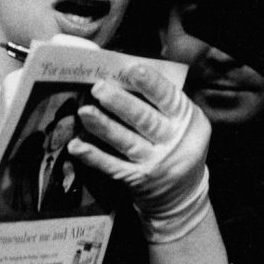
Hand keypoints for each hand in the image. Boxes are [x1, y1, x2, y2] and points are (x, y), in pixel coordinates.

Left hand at [69, 65, 211, 241]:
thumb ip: (165, 102)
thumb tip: (126, 76)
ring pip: (127, 142)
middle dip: (121, 103)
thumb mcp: (185, 121)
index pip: (169, 99)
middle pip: (145, 120)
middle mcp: (172, 142)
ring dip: (104, 126)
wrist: (182, 195)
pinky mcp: (136, 179)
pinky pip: (112, 166)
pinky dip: (94, 156)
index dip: (151, 84)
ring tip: (85, 112)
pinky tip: (77, 146)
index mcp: (186, 121)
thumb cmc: (179, 145)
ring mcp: (154, 163)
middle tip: (99, 87)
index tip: (132, 69)